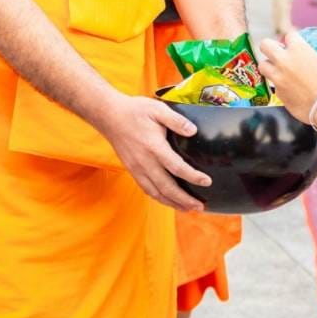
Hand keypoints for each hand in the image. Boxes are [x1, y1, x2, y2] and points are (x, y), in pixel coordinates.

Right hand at [93, 94, 210, 211]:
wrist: (109, 116)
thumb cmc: (135, 111)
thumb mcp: (157, 109)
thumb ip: (176, 120)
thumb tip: (193, 131)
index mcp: (154, 147)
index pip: (176, 167)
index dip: (193, 177)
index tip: (207, 182)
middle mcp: (145, 162)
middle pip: (167, 187)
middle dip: (184, 199)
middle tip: (200, 206)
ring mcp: (137, 168)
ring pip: (155, 192)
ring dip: (172, 203)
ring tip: (187, 209)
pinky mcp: (132, 170)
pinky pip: (146, 189)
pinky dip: (159, 198)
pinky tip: (168, 201)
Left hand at [258, 32, 316, 125]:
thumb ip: (310, 59)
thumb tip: (308, 61)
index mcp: (299, 49)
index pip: (289, 35)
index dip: (291, 41)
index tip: (293, 45)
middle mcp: (285, 61)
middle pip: (265, 45)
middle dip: (269, 48)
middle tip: (276, 54)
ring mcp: (279, 77)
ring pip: (262, 66)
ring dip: (269, 67)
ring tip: (278, 71)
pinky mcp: (278, 93)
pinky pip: (274, 85)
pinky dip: (279, 86)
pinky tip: (290, 90)